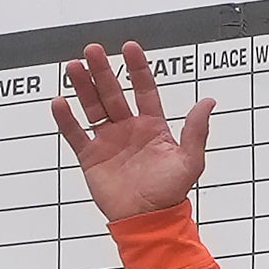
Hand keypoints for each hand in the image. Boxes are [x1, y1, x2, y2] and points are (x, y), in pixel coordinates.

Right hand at [51, 42, 211, 221]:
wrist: (148, 220)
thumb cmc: (171, 193)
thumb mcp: (190, 160)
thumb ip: (196, 130)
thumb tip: (208, 101)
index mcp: (152, 126)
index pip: (143, 89)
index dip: (137, 69)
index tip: (130, 48)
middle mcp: (129, 129)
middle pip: (113, 93)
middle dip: (103, 71)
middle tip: (93, 50)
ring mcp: (108, 141)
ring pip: (92, 107)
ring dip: (83, 87)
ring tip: (74, 67)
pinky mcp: (91, 158)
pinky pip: (76, 134)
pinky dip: (67, 119)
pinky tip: (60, 101)